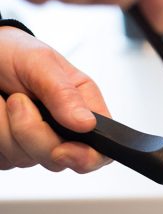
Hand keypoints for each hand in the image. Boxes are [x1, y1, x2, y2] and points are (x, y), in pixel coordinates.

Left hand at [0, 26, 110, 171]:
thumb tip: (87, 123)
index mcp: (85, 109)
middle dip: (33, 133)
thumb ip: (64, 93)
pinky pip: (3, 159)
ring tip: (4, 101)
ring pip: (25, 159)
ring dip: (6, 129)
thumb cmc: (12, 53)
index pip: (101, 150)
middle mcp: (64, 131)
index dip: (87, 157)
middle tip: (17, 101)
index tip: (62, 150)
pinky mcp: (10, 151)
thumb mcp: (41, 62)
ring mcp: (35, 144)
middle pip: (59, 160)